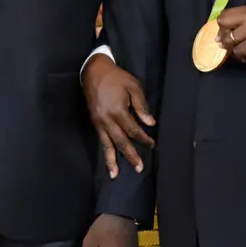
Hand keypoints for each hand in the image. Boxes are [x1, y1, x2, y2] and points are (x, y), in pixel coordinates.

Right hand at [82, 53, 154, 178]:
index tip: (152, 145)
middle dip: (130, 155)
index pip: (133, 130)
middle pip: (121, 142)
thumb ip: (141, 105)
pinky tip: (108, 161)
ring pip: (107, 145)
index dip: (143, 139)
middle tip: (139, 168)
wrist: (93, 71)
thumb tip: (150, 123)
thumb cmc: (116, 77)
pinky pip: (101, 140)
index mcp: (118, 111)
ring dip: (112, 160)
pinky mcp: (94, 122)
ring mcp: (99, 122)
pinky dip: (104, 152)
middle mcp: (107, 120)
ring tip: (115, 175)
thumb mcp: (133, 86)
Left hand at [216, 5, 245, 67]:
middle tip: (230, 43)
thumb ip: (241, 22)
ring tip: (242, 51)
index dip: (222, 25)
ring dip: (232, 49)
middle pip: (223, 25)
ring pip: (229, 42)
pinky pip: (238, 52)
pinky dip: (241, 56)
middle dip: (224, 36)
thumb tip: (219, 35)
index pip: (225, 14)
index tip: (226, 32)